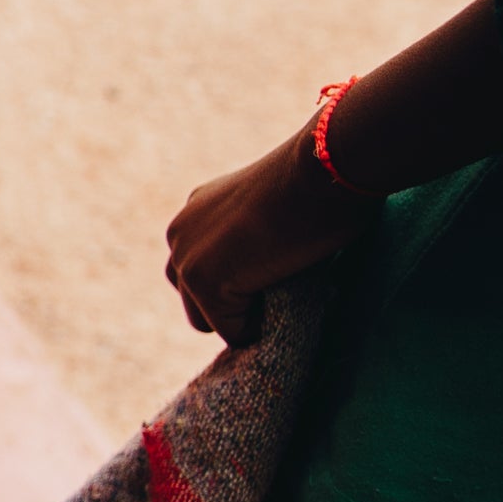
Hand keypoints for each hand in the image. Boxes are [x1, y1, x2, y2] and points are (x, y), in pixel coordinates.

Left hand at [162, 126, 374, 342]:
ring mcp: (187, 260)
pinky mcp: (205, 283)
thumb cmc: (319, 184)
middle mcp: (179, 234)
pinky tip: (286, 292)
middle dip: (234, 305)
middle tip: (281, 285)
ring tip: (284, 287)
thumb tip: (265, 280)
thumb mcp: (273, 208)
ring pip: (209, 320)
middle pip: (194, 300)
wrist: (323, 169)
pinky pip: (234, 331)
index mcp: (196, 212)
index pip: (199, 270)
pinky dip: (262, 327)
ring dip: (244, 318)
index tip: (276, 269)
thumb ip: (252, 239)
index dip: (239, 283)